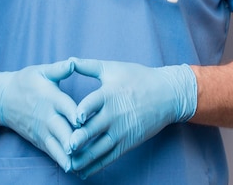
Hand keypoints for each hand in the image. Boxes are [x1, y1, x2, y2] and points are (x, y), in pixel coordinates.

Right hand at [0, 60, 77, 172]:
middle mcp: (47, 116)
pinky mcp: (40, 140)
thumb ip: (59, 69)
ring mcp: (42, 131)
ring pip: (56, 146)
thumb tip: (73, 62)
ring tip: (78, 164)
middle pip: (61, 130)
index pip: (64, 106)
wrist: (4, 99)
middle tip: (83, 147)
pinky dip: (61, 160)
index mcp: (51, 97)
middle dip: (72, 140)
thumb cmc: (26, 82)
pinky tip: (73, 168)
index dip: (74, 113)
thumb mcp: (41, 71)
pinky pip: (51, 152)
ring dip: (66, 155)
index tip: (83, 120)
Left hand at [69, 58, 197, 177]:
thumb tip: (68, 60)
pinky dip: (95, 166)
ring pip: (99, 149)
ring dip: (83, 158)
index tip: (73, 118)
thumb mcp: (112, 68)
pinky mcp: (127, 143)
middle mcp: (113, 114)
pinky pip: (109, 158)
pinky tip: (83, 171)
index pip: (92, 104)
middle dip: (78, 140)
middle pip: (93, 130)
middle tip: (66, 147)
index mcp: (108, 94)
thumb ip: (88, 66)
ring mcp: (121, 131)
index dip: (81, 112)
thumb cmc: (138, 77)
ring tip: (68, 164)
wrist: (166, 94)